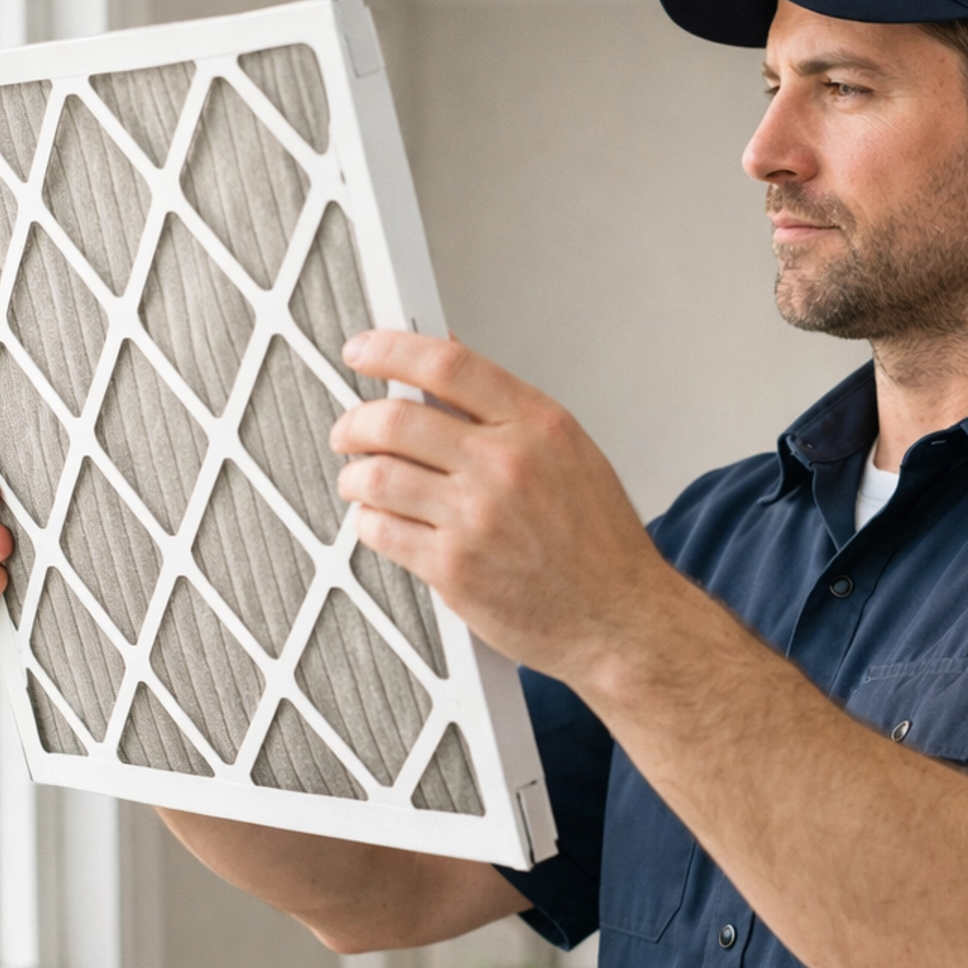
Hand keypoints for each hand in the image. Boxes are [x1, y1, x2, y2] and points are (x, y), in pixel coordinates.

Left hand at [332, 332, 672, 682]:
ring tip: (359, 481)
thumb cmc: (598, 541)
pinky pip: (380, 531)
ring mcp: (476, 519)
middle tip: (348, 432)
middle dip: (354, 423)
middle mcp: (505, 466)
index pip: (447, 364)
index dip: (389, 350)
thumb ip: (505, 408)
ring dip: (354, 477)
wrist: (619, 617)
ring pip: (376, 477)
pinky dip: (368, 522)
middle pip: (395, 420)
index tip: (362, 351)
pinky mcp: (453, 569)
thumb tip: (447, 363)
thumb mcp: (569, 451)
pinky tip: (380, 521)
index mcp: (538, 426)